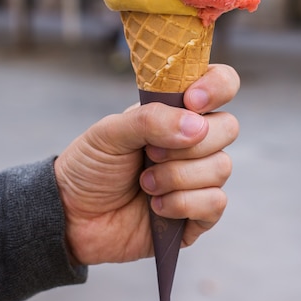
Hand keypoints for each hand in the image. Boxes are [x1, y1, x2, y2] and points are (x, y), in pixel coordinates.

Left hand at [54, 64, 239, 265]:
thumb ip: (150, 120)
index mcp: (176, 111)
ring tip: (145, 184)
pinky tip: (156, 207)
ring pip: (221, 166)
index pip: (220, 84)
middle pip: (228, 127)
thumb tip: (196, 126)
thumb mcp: (109, 133)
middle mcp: (193, 141)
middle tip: (150, 153)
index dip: (216, 87)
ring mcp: (199, 177)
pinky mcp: (198, 214)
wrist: (72, 217)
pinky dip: (182, 203)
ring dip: (178, 176)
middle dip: (189, 144)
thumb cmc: (91, 166)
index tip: (192, 101)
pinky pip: (215, 202)